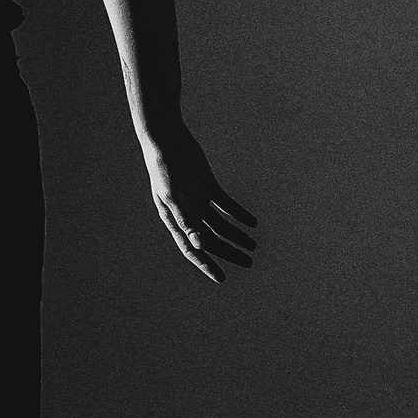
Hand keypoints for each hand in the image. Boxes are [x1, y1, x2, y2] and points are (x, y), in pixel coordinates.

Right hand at [142, 124, 256, 284]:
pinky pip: (225, 205)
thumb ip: (186, 220)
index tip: (221, 278)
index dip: (206, 264)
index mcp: (175, 220)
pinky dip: (238, 214)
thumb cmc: (164, 168)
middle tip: (248, 262)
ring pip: (220, 224)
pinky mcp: (207, 186)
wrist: (166, 139)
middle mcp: (187, 213)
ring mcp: (197, 199)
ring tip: (253, 246)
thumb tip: (200, 243)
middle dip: (228, 252)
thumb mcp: (174, 196)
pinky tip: (252, 222)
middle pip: (210, 239)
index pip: (192, 249)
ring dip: (236, 235)